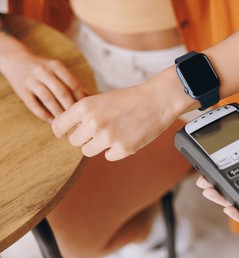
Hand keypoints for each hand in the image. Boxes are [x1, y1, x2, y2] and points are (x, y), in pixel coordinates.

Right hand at [1, 50, 86, 122]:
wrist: (16, 60)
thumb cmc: (45, 70)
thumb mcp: (58, 70)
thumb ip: (72, 82)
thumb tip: (89, 98)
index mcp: (57, 66)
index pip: (73, 84)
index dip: (81, 99)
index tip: (87, 111)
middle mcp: (44, 71)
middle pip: (62, 92)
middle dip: (71, 108)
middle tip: (78, 121)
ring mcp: (31, 80)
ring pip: (48, 99)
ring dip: (58, 113)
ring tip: (66, 123)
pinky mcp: (21, 89)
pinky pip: (33, 105)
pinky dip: (44, 115)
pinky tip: (52, 121)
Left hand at [51, 67, 196, 160]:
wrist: (158, 101)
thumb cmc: (131, 99)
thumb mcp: (102, 99)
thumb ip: (85, 114)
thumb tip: (69, 130)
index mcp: (85, 107)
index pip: (59, 125)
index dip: (61, 131)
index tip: (64, 133)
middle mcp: (94, 123)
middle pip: (74, 141)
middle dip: (84, 137)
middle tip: (99, 130)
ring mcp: (108, 138)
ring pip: (88, 151)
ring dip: (98, 145)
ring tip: (113, 133)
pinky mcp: (123, 149)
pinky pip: (108, 156)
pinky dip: (115, 150)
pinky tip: (126, 137)